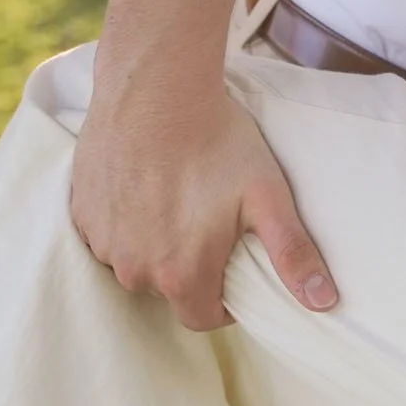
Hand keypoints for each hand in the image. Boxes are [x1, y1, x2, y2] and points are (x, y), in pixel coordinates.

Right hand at [70, 74, 336, 333]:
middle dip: (189, 269)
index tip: (235, 267)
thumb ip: (293, 255)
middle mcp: (134, 269)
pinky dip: (125, 222)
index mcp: (179, 274)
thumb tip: (324, 303)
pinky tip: (145, 188)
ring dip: (154, 245)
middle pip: (167, 290)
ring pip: (134, 262)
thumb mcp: (267, 196)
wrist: (156, 88)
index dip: (224, 301)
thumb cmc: (216, 141)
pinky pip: (107, 235)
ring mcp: (102, 240)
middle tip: (207, 223)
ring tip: (176, 201)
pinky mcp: (80, 212)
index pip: (202, 317)